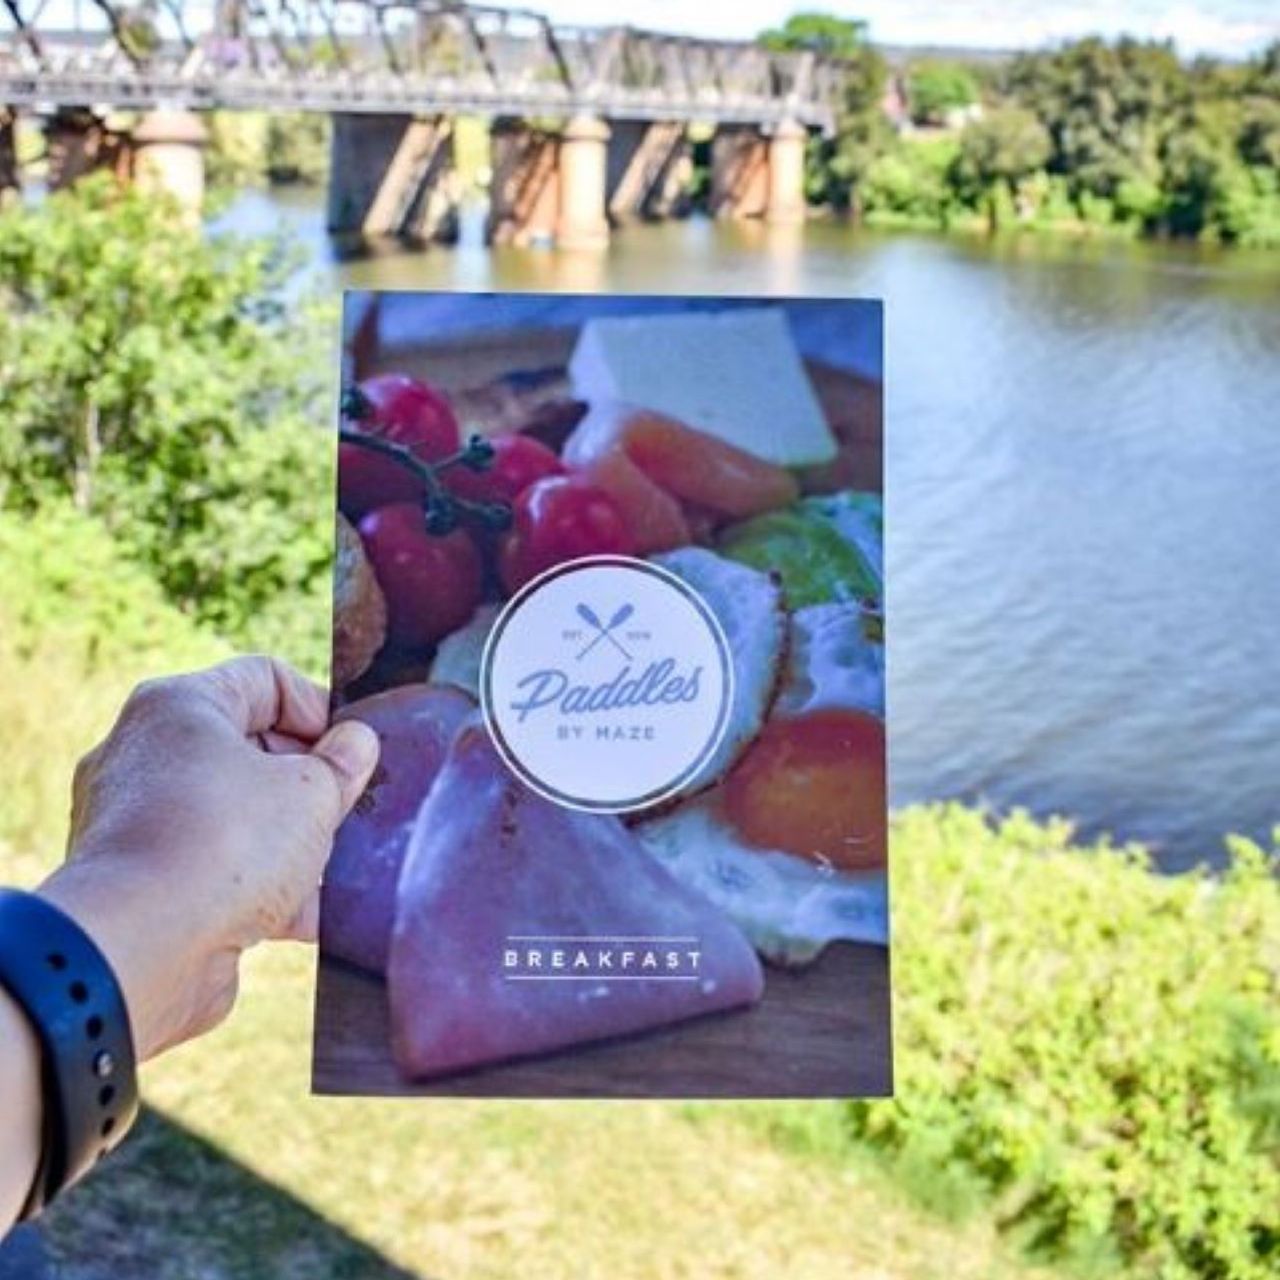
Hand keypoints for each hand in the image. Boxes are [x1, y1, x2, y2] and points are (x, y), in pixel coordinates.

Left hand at [38, 657, 378, 1059]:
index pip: (266, 679)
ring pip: (237, 817)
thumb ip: (342, 764)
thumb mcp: (311, 792)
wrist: (139, 951)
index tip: (353, 753)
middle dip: (311, 784)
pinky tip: (309, 919)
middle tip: (348, 811)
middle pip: (252, 750)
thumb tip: (356, 744)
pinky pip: (215, 871)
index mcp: (179, 706)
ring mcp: (137, 822)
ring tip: (335, 870)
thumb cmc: (224, 846)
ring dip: (291, 843)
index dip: (321, 709)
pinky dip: (260, 890)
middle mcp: (145, 754)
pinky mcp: (142, 885)